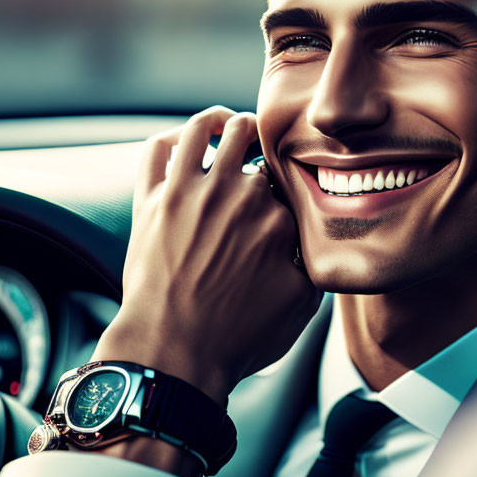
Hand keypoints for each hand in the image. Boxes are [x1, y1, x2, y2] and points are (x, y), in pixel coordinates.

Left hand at [93, 106, 321, 406]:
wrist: (173, 354)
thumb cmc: (237, 338)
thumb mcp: (300, 307)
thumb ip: (316, 263)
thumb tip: (322, 239)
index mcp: (276, 216)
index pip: (288, 175)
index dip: (289, 178)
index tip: (286, 186)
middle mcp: (236, 194)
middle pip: (253, 142)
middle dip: (260, 145)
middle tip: (260, 155)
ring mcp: (190, 191)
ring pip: (208, 126)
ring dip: (224, 122)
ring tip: (230, 126)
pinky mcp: (153, 199)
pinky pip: (159, 147)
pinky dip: (175, 135)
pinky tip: (186, 141)